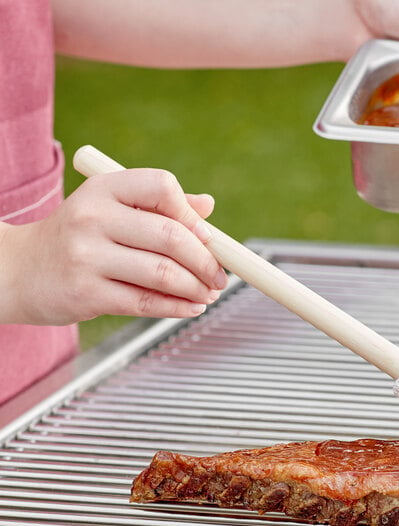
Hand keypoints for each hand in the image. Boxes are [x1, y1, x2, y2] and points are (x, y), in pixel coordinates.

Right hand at [0, 169, 226, 324]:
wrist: (18, 270)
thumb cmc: (78, 236)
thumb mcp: (111, 208)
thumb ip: (159, 205)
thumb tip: (207, 206)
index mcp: (104, 188)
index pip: (162, 187)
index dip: (193, 215)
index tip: (210, 238)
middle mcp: (93, 217)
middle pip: (171, 237)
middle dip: (207, 262)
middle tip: (221, 278)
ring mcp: (86, 256)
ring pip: (163, 274)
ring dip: (197, 288)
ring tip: (209, 294)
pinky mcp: (85, 293)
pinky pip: (145, 302)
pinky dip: (177, 308)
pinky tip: (192, 308)